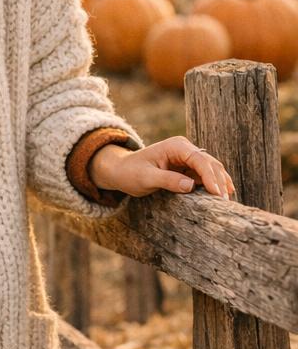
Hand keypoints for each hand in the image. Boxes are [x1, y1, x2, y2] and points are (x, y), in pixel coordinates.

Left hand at [90, 138, 235, 199]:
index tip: (217, 193)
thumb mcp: (146, 178)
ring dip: (220, 184)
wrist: (122, 170)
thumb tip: (191, 185)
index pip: (200, 160)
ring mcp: (188, 159)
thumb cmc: (131, 172)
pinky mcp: (188, 169)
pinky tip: (223, 196)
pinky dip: (214, 185)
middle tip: (226, 202)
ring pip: (211, 170)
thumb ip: (168, 180)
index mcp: (176, 146)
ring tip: (228, 201)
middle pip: (210, 164)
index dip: (211, 177)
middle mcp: (185, 149)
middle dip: (219, 181)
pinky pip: (205, 176)